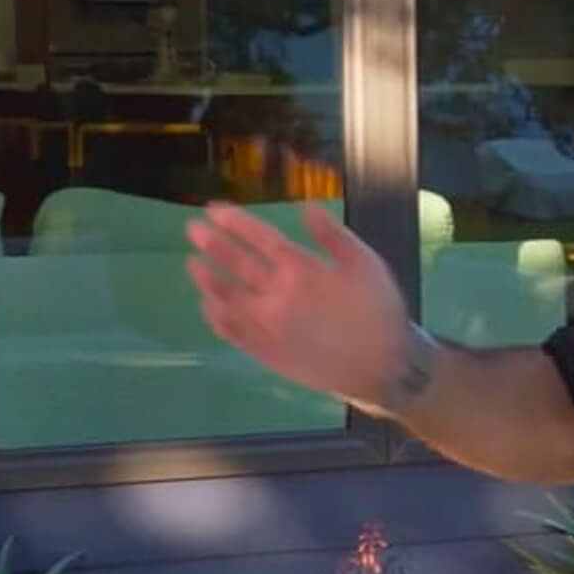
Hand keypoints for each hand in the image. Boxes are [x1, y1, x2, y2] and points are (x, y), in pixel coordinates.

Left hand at [186, 201, 409, 405]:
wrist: (381, 367)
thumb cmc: (378, 311)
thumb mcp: (367, 264)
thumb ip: (334, 235)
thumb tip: (306, 206)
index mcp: (302, 269)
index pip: (260, 239)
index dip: (235, 222)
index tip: (214, 209)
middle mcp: (275, 295)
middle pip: (236, 264)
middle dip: (213, 244)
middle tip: (193, 229)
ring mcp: (265, 325)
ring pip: (226, 297)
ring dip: (206, 278)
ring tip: (192, 263)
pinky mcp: (263, 350)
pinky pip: (230, 331)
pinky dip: (215, 316)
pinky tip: (208, 305)